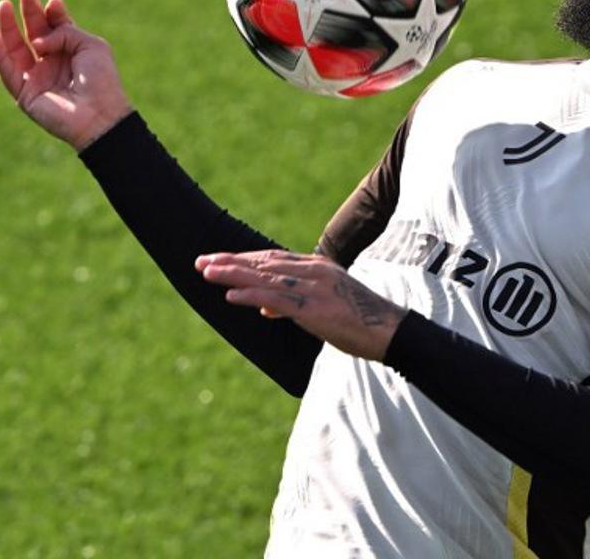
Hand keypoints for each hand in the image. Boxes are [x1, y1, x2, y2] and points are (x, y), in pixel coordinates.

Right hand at [0, 0, 133, 150]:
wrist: (100, 114)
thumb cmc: (102, 80)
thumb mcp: (91, 45)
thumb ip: (64, 31)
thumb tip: (36, 40)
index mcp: (72, 52)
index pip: (56, 26)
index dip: (52, 12)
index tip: (53, 1)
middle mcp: (53, 63)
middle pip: (34, 33)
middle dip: (29, 11)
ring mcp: (38, 78)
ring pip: (16, 49)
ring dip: (7, 27)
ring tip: (3, 5)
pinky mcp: (25, 94)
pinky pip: (7, 71)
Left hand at [196, 250, 406, 361]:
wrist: (388, 330)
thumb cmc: (359, 321)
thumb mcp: (323, 306)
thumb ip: (293, 302)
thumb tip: (264, 307)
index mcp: (317, 267)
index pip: (271, 257)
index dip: (242, 258)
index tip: (217, 259)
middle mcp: (313, 271)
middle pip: (263, 262)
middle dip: (230, 262)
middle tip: (201, 262)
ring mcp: (314, 288)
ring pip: (265, 277)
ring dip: (233, 274)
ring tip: (207, 273)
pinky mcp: (314, 307)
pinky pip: (277, 298)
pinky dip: (251, 295)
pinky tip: (231, 295)